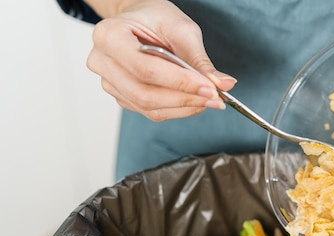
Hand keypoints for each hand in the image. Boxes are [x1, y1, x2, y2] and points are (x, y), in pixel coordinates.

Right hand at [85, 0, 235, 120]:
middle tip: (215, 98)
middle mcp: (102, 62)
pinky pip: (150, 111)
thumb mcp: (181, 29)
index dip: (180, 83)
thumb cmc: (155, 19)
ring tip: (209, 99)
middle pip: (145, 94)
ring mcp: (109, 82)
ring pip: (148, 107)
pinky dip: (177, 110)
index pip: (146, 69)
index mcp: (109, 36)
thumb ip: (200, 59)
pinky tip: (194, 101)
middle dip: (184, 99)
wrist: (140, 20)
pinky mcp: (122, 96)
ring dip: (184, 107)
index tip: (210, 88)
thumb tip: (223, 84)